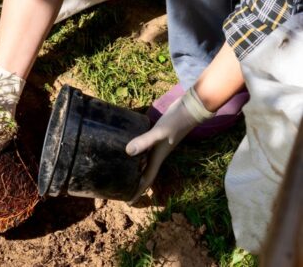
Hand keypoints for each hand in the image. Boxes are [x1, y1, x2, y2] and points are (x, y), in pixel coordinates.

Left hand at [125, 88, 214, 204]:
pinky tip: (129, 150)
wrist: (191, 109)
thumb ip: (144, 141)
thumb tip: (128, 152)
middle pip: (144, 174)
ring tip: (122, 174)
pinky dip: (136, 154)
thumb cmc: (176, 122)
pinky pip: (144, 150)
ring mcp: (157, 146)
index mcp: (157, 158)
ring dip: (135, 170)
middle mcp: (156, 155)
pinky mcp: (156, 136)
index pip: (146, 180)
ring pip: (144, 162)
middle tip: (120, 190)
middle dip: (134, 184)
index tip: (129, 203)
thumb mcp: (159, 133)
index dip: (138, 192)